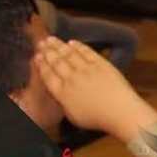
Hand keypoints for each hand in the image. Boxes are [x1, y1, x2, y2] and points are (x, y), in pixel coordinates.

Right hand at [36, 38, 156, 142]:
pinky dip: (78, 46)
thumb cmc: (97, 118)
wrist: (120, 110)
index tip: (37, 57)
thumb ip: (63, 101)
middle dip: (47, 51)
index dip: (41, 65)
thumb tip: (59, 92)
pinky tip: (72, 42)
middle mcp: (71, 79)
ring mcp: (86, 69)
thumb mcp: (72, 114)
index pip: (47, 76)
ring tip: (51, 39)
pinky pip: (86, 52)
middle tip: (42, 43)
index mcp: (62, 93)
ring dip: (59, 45)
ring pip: (69, 54)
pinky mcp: (101, 64)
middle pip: (56, 62)